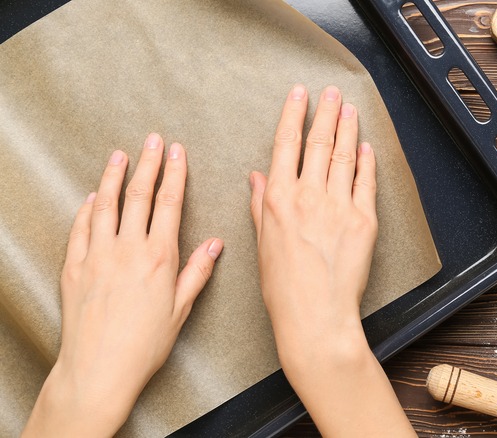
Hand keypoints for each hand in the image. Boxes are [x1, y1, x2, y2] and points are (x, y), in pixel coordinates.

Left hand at [23, 134, 221, 436]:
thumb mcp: (181, 309)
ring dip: (113, 176)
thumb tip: (214, 243)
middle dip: (148, 164)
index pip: (168, 204)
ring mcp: (97, 255)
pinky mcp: (74, 267)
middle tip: (152, 140)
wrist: (99, 368)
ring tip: (119, 154)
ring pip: (105, 205)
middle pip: (138, 196)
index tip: (176, 152)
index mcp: (158, 258)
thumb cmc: (144, 344)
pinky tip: (92, 197)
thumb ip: (197, 271)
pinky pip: (80, 228)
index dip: (173, 174)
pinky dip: (87, 208)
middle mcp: (127, 250)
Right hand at [250, 85, 414, 436]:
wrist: (316, 316)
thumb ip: (260, 205)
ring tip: (350, 109)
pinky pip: (366, 182)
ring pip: (345, 156)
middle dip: (326, 113)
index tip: (299, 95)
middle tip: (332, 93)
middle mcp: (309, 197)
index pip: (286, 145)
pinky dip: (366, 161)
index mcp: (279, 200)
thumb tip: (257, 176)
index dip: (293, 115)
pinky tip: (366, 147)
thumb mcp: (262, 244)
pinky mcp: (364, 220)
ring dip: (348, 128)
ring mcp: (339, 206)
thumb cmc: (284, 288)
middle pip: (319, 143)